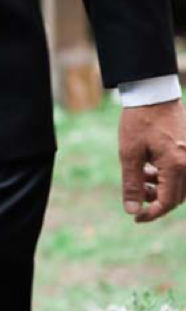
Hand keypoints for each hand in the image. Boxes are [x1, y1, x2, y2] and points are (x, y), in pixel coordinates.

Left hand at [119, 99, 185, 222]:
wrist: (152, 93)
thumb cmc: (139, 120)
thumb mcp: (129, 152)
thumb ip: (132, 184)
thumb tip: (132, 211)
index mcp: (176, 165)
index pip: (168, 202)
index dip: (152, 213)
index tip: (136, 217)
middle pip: (177, 196)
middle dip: (156, 200)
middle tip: (136, 194)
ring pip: (180, 186)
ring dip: (162, 188)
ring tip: (141, 178)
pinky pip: (182, 172)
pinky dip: (167, 176)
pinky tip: (150, 168)